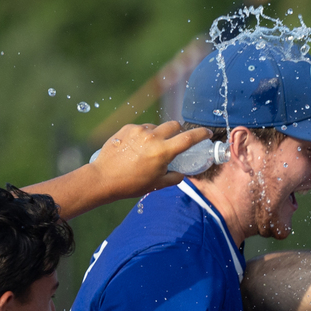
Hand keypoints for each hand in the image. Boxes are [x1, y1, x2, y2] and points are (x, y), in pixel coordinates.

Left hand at [88, 121, 210, 200]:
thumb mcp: (156, 185)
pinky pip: (142, 129)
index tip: (207, 132)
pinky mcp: (127, 128)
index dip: (201, 134)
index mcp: (163, 152)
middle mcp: (152, 137)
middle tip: (175, 141)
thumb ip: (174, 177)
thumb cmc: (131, 184)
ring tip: (150, 150)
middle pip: (174, 125)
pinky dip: (144, 136)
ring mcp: (139, 130)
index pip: (188, 138)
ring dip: (159, 135)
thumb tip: (181, 173)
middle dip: (178, 131)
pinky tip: (136, 148)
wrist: (103, 178)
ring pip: (156, 127)